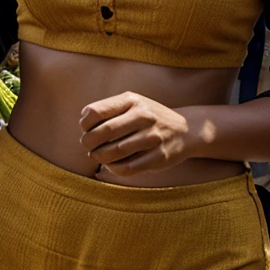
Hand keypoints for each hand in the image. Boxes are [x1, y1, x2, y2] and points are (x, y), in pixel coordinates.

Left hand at [79, 92, 196, 175]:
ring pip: (115, 152)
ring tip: (97, 156)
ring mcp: (153, 137)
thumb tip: (83, 121)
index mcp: (132, 100)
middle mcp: (143, 116)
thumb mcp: (132, 104)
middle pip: (104, 132)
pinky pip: (128, 167)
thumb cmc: (148, 117)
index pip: (96, 111)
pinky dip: (114, 168)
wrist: (186, 130)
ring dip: (100, 157)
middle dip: (88, 142)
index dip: (85, 124)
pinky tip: (111, 165)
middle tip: (87, 146)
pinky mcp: (158, 157)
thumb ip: (108, 109)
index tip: (85, 129)